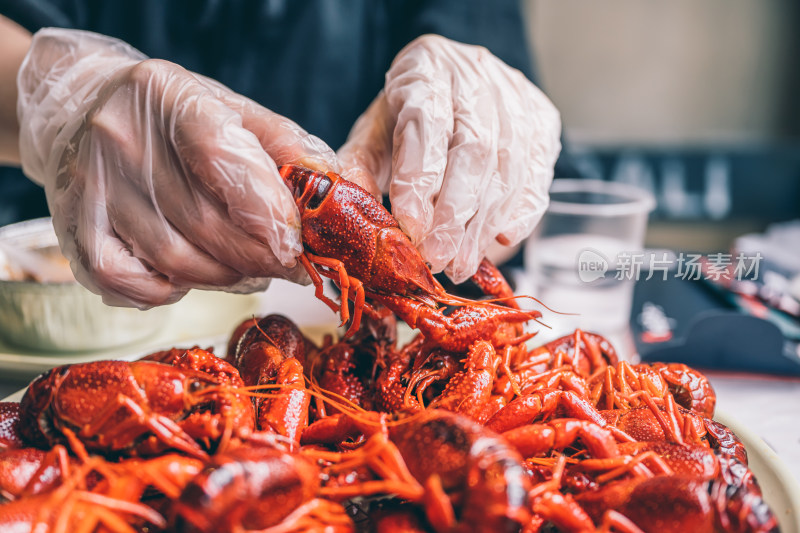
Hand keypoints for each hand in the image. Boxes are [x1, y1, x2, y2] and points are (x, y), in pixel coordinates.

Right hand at [17, 29, 337, 306]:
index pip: (222, 159)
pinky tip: (191, 276)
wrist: (82, 110)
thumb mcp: (235, 112)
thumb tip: (339, 193)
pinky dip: (172, 292)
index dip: (268, 211)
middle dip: (260, 256)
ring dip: (227, 277)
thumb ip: (289, 148)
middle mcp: (120, 138)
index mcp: (168, 96)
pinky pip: (132, 286)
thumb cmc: (176, 117)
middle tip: (288, 264)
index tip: (299, 243)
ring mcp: (91, 188)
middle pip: (205, 223)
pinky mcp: (74, 230)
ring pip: (176, 261)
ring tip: (249, 269)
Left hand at [338, 35, 560, 282]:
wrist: (451, 88)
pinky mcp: (542, 121)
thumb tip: (354, 212)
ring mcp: (516, 96)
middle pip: (475, 148)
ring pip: (509, 167)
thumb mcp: (372, 134)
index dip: (420, 179)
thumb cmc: (406, 116)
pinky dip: (522, 212)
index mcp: (425, 67)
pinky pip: (539, 173)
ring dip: (484, 224)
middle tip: (437, 258)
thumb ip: (359, 168)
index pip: (425, 123)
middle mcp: (476, 74)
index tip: (410, 227)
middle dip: (455, 212)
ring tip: (460, 263)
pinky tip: (502, 239)